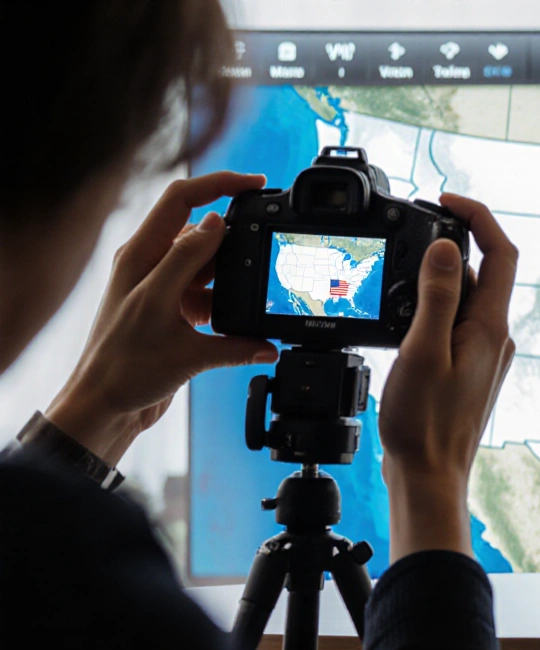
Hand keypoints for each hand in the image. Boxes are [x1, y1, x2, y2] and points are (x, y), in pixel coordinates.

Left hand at [45, 173, 277, 465]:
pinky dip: (231, 307)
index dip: (220, 184)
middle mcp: (152, 265)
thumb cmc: (122, 364)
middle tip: (265, 244)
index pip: (183, 199)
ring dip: (234, 277)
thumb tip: (219, 226)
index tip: (256, 184)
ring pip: (212, 266)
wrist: (109, 409)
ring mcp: (166, 289)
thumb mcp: (161, 308)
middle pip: (203, 230)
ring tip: (251, 294)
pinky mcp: (177, 313)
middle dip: (235, 236)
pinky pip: (214, 297)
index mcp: (141, 254)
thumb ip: (189, 264)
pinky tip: (245, 327)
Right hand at [378, 193, 516, 561]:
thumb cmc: (424, 424)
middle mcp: (494, 337)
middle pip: (478, 272)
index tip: (445, 199)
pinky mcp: (467, 369)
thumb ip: (436, 297)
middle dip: (444, 249)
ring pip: (462, 300)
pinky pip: (452, 325)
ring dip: (431, 284)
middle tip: (404, 241)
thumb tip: (447, 246)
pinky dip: (429, 312)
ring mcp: (483, 354)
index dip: (477, 216)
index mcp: (490, 327)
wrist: (428, 477)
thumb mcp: (422, 351)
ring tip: (393, 291)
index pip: (500, 252)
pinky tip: (401, 326)